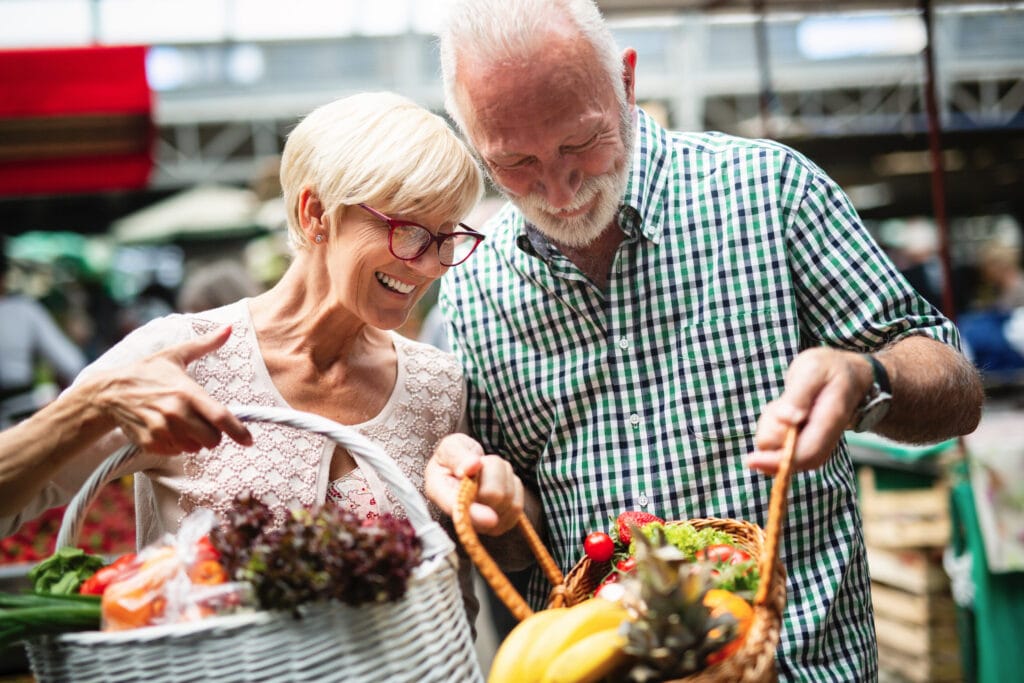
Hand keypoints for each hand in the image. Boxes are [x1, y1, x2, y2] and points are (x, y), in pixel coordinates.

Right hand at [94, 326, 252, 454]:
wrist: (109, 392)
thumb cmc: (146, 372)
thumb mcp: (175, 355)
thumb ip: (205, 344)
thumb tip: (229, 328)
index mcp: (186, 392)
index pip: (220, 417)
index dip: (238, 431)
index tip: (249, 440)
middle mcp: (175, 413)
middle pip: (211, 439)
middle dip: (214, 435)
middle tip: (205, 424)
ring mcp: (162, 430)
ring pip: (194, 448)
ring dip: (195, 441)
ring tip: (184, 424)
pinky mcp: (150, 442)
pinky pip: (176, 452)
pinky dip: (177, 445)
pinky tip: (169, 430)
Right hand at [425, 433, 523, 535]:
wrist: (466, 466)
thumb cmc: (455, 455)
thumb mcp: (451, 446)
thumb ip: (458, 455)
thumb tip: (472, 466)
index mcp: (440, 492)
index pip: (459, 508)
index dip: (475, 514)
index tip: (491, 519)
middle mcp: (461, 514)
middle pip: (494, 494)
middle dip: (492, 469)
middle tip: (479, 464)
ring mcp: (483, 523)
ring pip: (508, 495)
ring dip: (502, 475)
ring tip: (486, 472)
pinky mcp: (502, 522)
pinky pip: (518, 502)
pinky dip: (511, 485)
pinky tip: (496, 482)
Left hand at [747, 347, 869, 473]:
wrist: (846, 373)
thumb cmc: (827, 368)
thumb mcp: (812, 369)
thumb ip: (799, 394)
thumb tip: (787, 419)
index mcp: (831, 420)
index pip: (807, 453)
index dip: (779, 461)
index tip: (751, 460)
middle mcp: (826, 439)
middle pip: (789, 459)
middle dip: (769, 438)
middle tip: (777, 405)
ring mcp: (816, 443)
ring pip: (779, 452)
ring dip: (770, 429)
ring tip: (783, 403)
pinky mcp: (806, 443)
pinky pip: (779, 445)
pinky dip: (771, 429)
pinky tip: (781, 410)